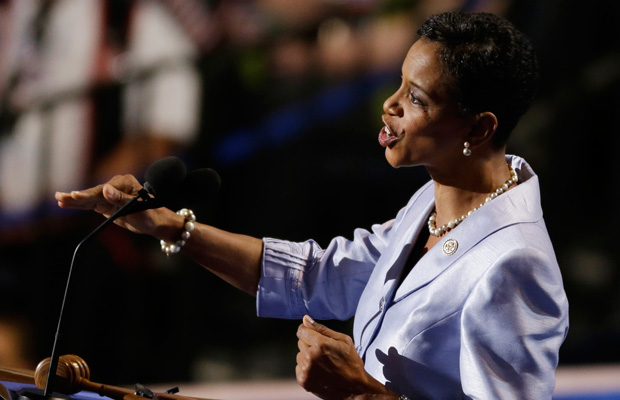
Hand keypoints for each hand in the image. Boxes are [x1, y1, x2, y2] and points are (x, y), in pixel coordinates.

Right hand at [55, 174, 173, 236]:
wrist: (156, 222)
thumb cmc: (151, 214)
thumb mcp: (138, 208)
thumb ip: (121, 199)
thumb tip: (105, 189)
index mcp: (123, 182)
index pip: (102, 191)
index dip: (88, 195)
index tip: (75, 196)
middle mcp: (114, 186)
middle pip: (93, 193)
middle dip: (76, 197)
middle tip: (60, 197)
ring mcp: (109, 195)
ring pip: (89, 198)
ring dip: (74, 200)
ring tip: (59, 199)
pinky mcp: (106, 204)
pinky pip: (90, 204)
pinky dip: (79, 205)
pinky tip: (65, 203)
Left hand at [296, 315, 395, 399]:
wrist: (354, 388)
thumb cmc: (351, 362)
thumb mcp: (342, 340)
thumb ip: (321, 329)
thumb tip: (305, 319)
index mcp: (320, 344)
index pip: (301, 330)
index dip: (308, 331)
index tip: (314, 336)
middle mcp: (310, 357)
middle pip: (300, 342)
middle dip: (309, 344)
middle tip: (323, 352)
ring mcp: (306, 370)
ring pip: (299, 355)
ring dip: (307, 357)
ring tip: (322, 363)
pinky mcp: (304, 381)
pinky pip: (299, 368)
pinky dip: (306, 368)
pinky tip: (319, 371)